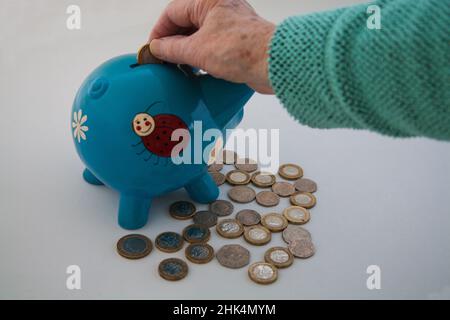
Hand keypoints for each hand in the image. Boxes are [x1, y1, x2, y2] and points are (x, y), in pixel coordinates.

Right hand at [149, 0, 274, 93]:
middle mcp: (220, 7)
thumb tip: (158, 49)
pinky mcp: (237, 38)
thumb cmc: (242, 50)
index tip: (152, 49)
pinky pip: (212, 42)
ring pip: (199, 33)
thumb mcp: (197, 51)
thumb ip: (172, 49)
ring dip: (186, 50)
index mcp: (208, 0)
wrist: (272, 64)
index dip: (159, 31)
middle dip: (172, 42)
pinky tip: (195, 68)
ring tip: (177, 66)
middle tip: (162, 59)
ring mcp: (230, 22)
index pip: (173, 12)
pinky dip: (201, 54)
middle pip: (186, 22)